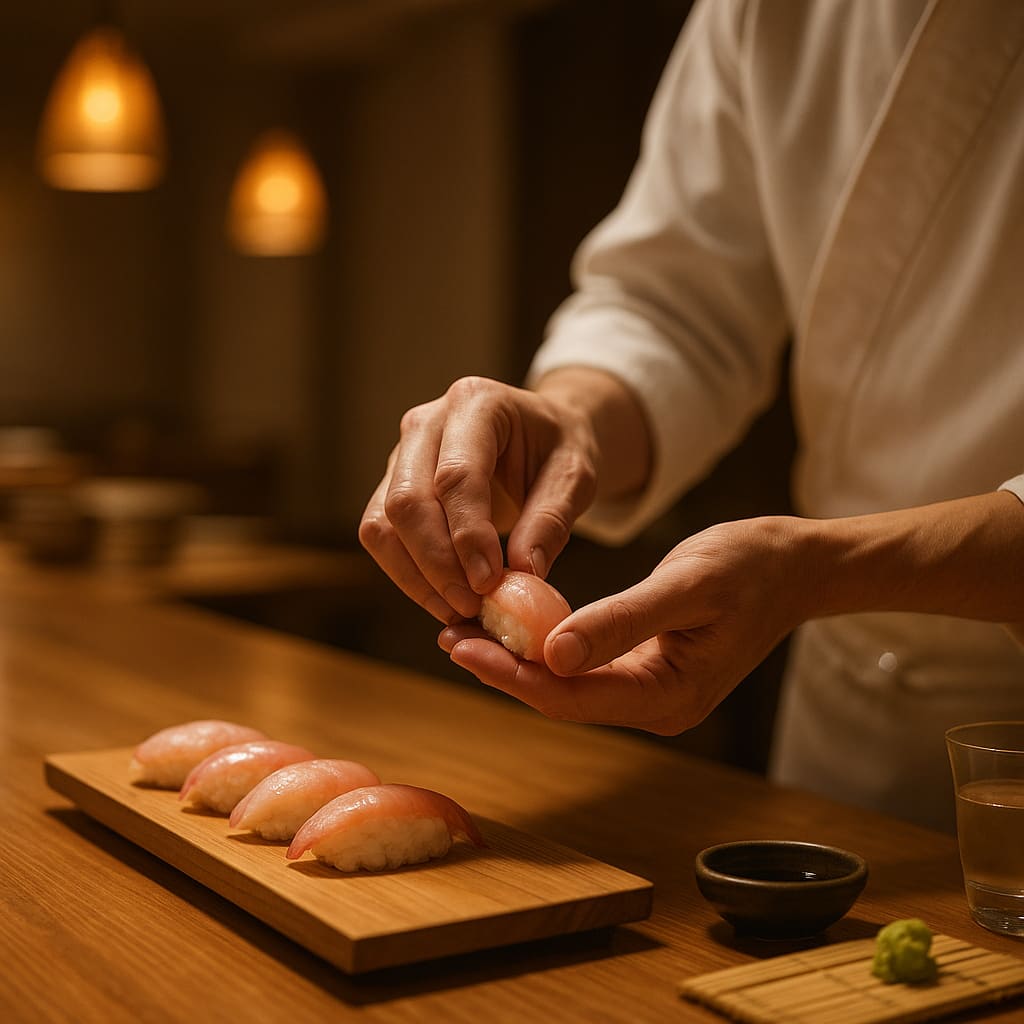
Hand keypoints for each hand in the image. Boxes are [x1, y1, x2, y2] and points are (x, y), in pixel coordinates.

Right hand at [359, 375, 600, 623]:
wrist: (540, 436)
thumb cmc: (558, 450)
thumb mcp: (576, 476)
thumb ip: (552, 519)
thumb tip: (525, 571)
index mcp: (476, 402)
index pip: (456, 475)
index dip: (468, 535)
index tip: (489, 582)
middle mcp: (426, 422)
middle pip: (407, 500)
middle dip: (437, 563)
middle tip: (472, 605)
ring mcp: (402, 453)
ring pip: (381, 523)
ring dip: (415, 576)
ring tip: (458, 609)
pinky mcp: (390, 485)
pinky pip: (380, 536)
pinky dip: (406, 575)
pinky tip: (442, 599)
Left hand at [439, 517, 808, 733]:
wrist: (795, 567)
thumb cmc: (750, 567)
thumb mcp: (687, 585)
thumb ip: (621, 621)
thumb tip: (553, 654)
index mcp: (669, 696)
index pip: (572, 696)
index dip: (511, 674)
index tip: (462, 645)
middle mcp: (656, 706)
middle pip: (562, 696)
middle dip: (503, 668)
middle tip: (449, 634)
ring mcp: (651, 692)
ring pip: (569, 683)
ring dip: (518, 658)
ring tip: (465, 629)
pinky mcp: (646, 670)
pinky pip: (585, 666)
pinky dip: (546, 646)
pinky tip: (513, 624)